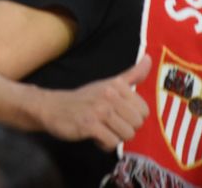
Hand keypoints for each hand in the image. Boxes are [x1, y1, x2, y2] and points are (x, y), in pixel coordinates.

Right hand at [37, 56, 151, 151]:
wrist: (51, 107)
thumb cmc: (83, 98)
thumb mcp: (108, 84)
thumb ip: (131, 74)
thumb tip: (150, 58)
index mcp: (116, 85)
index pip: (143, 110)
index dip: (132, 116)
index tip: (117, 113)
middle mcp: (109, 95)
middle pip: (136, 124)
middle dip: (124, 128)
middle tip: (108, 122)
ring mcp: (98, 110)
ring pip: (127, 135)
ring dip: (114, 137)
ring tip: (101, 129)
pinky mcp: (89, 125)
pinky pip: (112, 142)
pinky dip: (104, 144)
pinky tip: (94, 136)